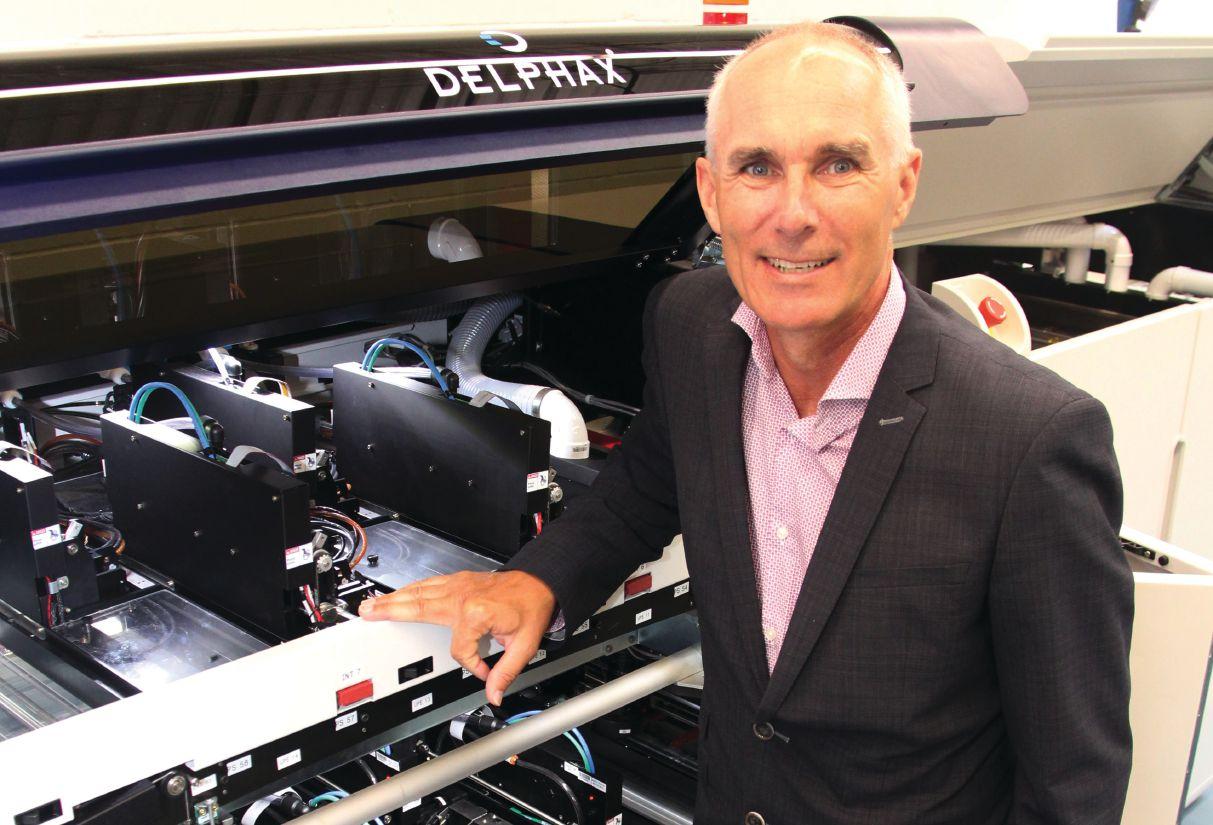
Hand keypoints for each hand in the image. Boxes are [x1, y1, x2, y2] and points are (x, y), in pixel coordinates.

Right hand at [358, 570, 556, 704]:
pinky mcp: (460, 582)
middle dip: (392, 611)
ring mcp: (459, 587)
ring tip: (373, 604)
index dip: (471, 664)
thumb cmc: (531, 609)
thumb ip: (505, 672)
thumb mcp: (524, 646)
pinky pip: (429, 585)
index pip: (459, 650)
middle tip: (368, 612)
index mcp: (476, 614)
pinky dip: (411, 589)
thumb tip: (494, 694)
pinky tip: (400, 593)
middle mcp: (463, 597)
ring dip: (395, 598)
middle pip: (420, 607)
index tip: (484, 669)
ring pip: (420, 592)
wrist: (540, 583)